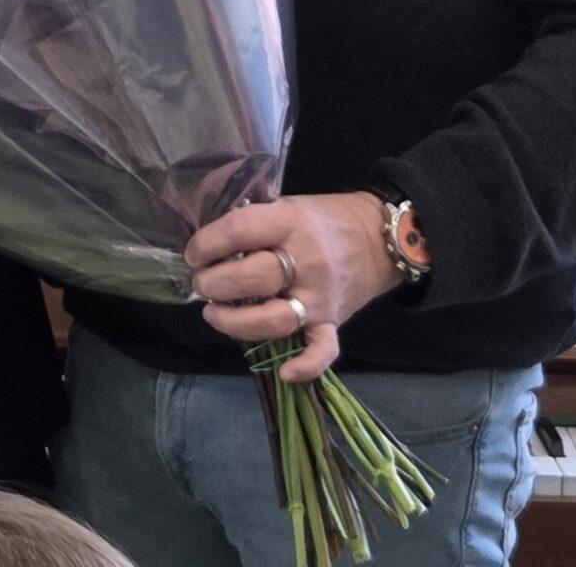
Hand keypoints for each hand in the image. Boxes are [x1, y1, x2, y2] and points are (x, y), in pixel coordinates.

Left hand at [185, 192, 401, 381]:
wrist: (381, 237)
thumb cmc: (324, 218)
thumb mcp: (288, 203)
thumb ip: (254, 220)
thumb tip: (209, 239)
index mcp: (291, 222)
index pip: (241, 230)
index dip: (208, 243)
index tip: (193, 253)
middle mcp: (307, 261)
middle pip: (253, 278)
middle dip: (215, 283)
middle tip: (202, 283)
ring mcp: (321, 296)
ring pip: (275, 319)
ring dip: (236, 322)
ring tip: (213, 313)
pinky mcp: (333, 322)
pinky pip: (322, 350)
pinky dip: (305, 366)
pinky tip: (283, 372)